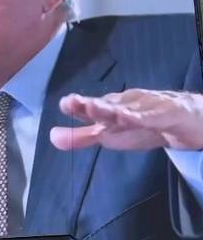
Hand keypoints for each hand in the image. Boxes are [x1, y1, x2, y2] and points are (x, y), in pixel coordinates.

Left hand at [50, 89, 202, 150]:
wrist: (188, 118)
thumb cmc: (144, 124)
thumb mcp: (111, 133)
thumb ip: (83, 136)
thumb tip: (52, 137)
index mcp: (111, 108)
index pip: (92, 108)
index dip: (78, 106)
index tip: (65, 104)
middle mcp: (128, 103)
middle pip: (109, 105)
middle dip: (94, 105)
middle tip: (77, 103)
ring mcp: (149, 107)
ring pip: (132, 109)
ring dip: (115, 109)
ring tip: (96, 107)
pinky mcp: (170, 114)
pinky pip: (157, 116)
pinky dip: (145, 116)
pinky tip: (132, 117)